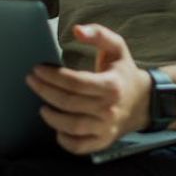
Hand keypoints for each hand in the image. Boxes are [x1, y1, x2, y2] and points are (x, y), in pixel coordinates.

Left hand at [25, 23, 150, 153]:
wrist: (144, 102)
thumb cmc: (124, 72)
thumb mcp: (117, 48)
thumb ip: (98, 34)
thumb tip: (77, 30)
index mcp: (112, 85)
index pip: (75, 82)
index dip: (53, 76)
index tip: (37, 69)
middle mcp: (109, 108)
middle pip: (69, 102)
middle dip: (45, 91)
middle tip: (31, 81)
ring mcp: (106, 128)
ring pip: (71, 126)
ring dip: (51, 116)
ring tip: (42, 105)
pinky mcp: (103, 141)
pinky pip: (78, 146)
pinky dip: (64, 139)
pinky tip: (57, 126)